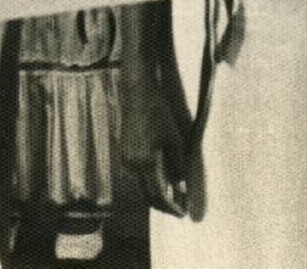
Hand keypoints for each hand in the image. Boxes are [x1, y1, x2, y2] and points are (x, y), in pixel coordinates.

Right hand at [121, 41, 193, 217]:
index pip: (158, 196)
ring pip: (140, 187)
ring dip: (155, 194)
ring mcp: (125, 159)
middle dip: (163, 205)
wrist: (137, 93)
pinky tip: (159, 179)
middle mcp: (131, 165)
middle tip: (179, 208)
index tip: (182, 213)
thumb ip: (177, 167)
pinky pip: (135, 176)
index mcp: (145, 162)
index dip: (171, 207)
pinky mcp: (123, 153)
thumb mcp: (174, 140)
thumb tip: (181, 188)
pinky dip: (148, 183)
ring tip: (172, 196)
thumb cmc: (159, 113)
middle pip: (146, 196)